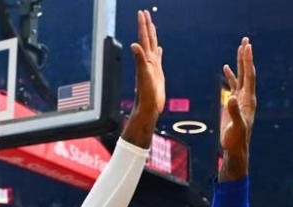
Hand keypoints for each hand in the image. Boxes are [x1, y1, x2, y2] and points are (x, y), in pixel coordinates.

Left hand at [121, 10, 164, 148]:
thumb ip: (139, 59)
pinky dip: (158, 52)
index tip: (141, 12)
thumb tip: (134, 45)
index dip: (143, 25)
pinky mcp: (157, 73)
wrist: (149, 108)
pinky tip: (158, 49)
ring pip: (152, 47)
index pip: (144, 38)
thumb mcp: (143, 75)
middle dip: (146, 26)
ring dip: (152, 36)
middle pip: (147, 39)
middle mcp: (148, 61)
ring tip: (151, 25)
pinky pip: (158, 58)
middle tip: (145, 13)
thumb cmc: (146, 94)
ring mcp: (152, 66)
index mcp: (146, 59)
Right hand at [219, 38, 255, 178]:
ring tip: (239, 48)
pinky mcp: (234, 104)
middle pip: (247, 72)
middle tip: (246, 40)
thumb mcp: (235, 126)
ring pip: (241, 76)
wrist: (235, 149)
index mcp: (248, 100)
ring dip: (240, 62)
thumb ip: (233, 112)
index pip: (249, 76)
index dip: (248, 61)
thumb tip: (230, 98)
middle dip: (246, 56)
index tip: (247, 46)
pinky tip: (226, 68)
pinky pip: (233, 85)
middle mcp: (247, 97)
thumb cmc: (236, 140)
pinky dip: (231, 75)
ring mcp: (241, 99)